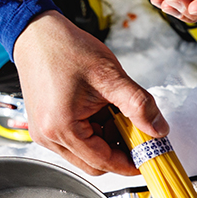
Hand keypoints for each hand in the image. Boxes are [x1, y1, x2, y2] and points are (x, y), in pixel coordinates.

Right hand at [12, 11, 166, 176]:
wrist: (37, 33)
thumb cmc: (65, 49)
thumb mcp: (110, 76)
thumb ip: (139, 105)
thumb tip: (159, 130)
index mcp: (62, 128)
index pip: (104, 163)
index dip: (131, 163)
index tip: (150, 157)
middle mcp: (48, 136)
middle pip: (95, 164)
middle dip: (119, 152)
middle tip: (137, 132)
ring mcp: (44, 133)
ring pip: (86, 154)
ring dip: (107, 141)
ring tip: (114, 112)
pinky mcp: (45, 126)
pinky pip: (76, 142)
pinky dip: (94, 133)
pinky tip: (100, 111)